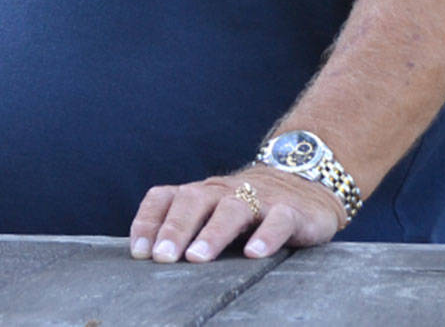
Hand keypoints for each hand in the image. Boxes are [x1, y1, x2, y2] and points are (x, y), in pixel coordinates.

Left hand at [128, 168, 344, 263]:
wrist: (305, 181)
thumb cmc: (247, 207)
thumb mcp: (213, 213)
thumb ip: (188, 230)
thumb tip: (151, 262)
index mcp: (200, 193)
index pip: (165, 197)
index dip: (148, 222)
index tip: (140, 253)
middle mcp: (224, 192)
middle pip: (193, 201)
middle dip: (175, 229)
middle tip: (162, 258)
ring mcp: (258, 199)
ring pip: (232, 209)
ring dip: (213, 233)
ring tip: (198, 257)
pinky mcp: (291, 211)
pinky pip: (278, 220)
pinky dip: (266, 235)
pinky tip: (255, 253)